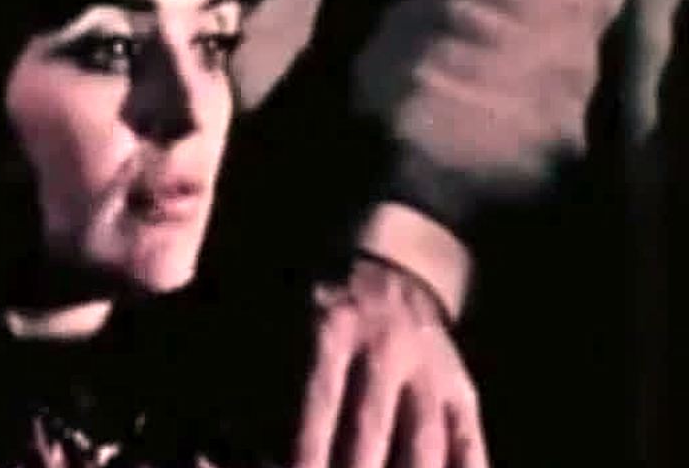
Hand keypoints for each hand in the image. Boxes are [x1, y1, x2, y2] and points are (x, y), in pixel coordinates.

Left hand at [292, 257, 488, 467]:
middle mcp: (387, 350)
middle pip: (372, 428)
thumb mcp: (284, 320)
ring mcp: (431, 374)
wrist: (392, 272)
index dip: (309, 448)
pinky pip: (469, 447)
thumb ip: (271, 379)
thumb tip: (251, 444)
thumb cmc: (321, 309)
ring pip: (426, 444)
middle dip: (355, 467)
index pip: (321, 401)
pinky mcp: (463, 395)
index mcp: (333, 330)